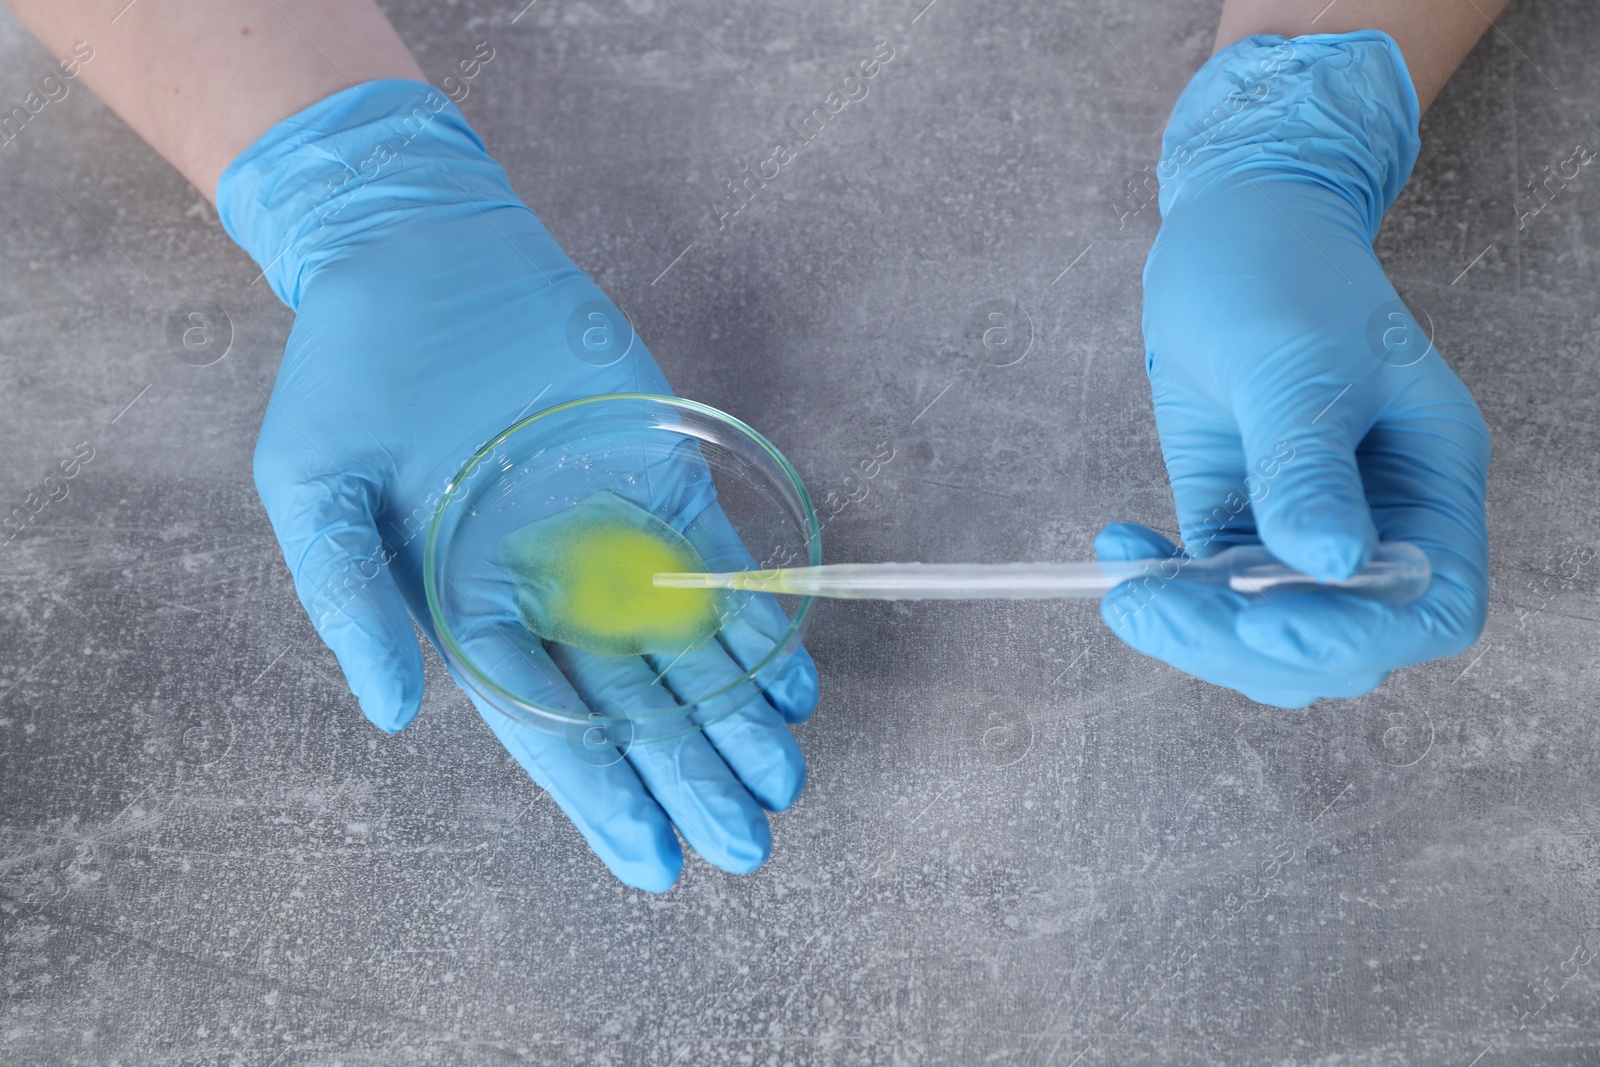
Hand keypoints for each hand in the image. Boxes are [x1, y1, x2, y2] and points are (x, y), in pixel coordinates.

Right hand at [218, 80, 817, 889]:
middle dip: (689, 776)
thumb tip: (394, 715)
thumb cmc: (349, 375)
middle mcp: (550, 592)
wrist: (420, 256)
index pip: (546, 725)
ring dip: (737, 716)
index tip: (654, 860)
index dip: (601, 794)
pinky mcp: (661, 482)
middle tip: (748, 844)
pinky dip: (756, 624)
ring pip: (687, 652)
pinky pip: (718, 568)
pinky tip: (791, 679)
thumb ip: (349, 600)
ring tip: (783, 779)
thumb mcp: (313, 488)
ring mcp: (613, 540)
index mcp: (468, 612)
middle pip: (633, 706)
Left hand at [1097, 32, 1488, 708]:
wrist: (1229, 226)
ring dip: (1196, 633)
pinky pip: (1210, 594)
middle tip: (1156, 604)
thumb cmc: (1282, 269)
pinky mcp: (1236, 518)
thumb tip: (1330, 563)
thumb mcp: (1295, 360)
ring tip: (1128, 588)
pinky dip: (1164, 593)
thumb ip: (1308, 462)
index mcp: (1432, 478)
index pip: (1431, 606)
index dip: (1356, 635)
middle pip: (1343, 643)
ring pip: (1269, 636)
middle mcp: (1378, 518)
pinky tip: (1120, 549)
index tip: (1263, 617)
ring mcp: (1303, 527)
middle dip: (1248, 643)